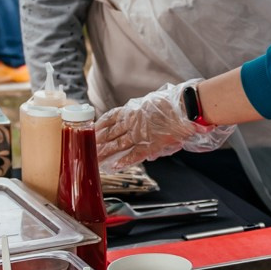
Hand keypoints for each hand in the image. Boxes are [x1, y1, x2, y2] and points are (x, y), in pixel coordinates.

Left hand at [95, 80, 231, 169]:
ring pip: (118, 145)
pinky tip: (114, 166)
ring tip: (95, 159)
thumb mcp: (153, 102)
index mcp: (133, 110)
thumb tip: (135, 115)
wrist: (185, 107)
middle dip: (97, 142)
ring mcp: (140, 134)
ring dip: (105, 153)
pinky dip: (124, 161)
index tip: (90, 129)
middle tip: (85, 148)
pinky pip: (134, 154)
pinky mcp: (150, 145)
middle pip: (110, 133)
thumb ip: (142, 111)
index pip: (111, 117)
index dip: (100, 125)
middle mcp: (133, 122)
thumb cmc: (173, 103)